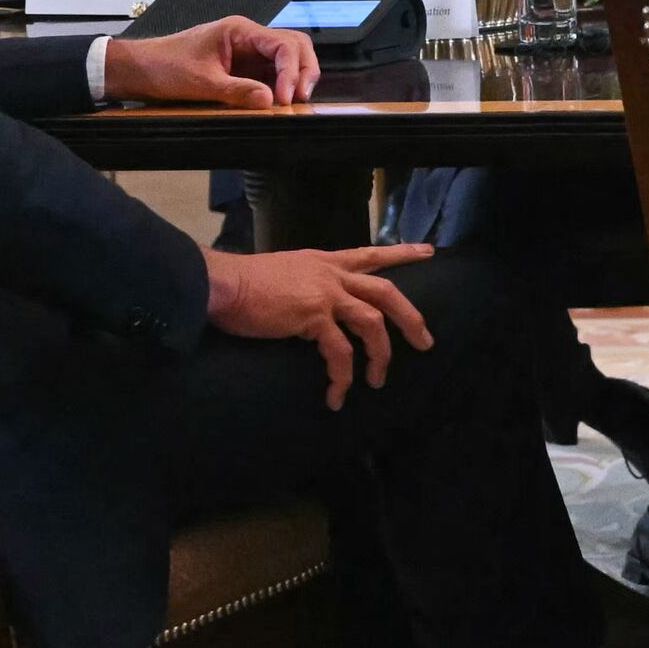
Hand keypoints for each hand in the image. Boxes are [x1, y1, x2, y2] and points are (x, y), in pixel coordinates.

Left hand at [106, 15, 318, 107]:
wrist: (137, 70)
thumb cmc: (163, 67)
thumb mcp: (200, 82)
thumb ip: (236, 90)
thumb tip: (269, 100)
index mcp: (240, 31)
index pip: (283, 44)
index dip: (292, 71)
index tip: (286, 98)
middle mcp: (248, 38)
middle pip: (294, 46)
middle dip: (303, 70)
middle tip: (300, 99)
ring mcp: (246, 53)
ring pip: (286, 59)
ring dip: (294, 78)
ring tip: (292, 103)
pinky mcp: (241, 68)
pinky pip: (269, 74)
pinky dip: (279, 87)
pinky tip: (277, 104)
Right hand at [207, 241, 433, 407]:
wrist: (220, 283)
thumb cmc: (242, 283)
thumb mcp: (284, 273)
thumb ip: (305, 284)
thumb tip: (310, 307)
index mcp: (325, 262)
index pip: (370, 254)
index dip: (401, 254)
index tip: (428, 252)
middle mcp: (331, 275)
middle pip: (386, 293)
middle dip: (410, 319)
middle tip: (426, 342)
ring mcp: (325, 295)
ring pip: (372, 324)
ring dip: (380, 356)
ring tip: (377, 380)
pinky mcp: (313, 317)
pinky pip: (339, 353)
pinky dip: (342, 377)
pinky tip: (336, 395)